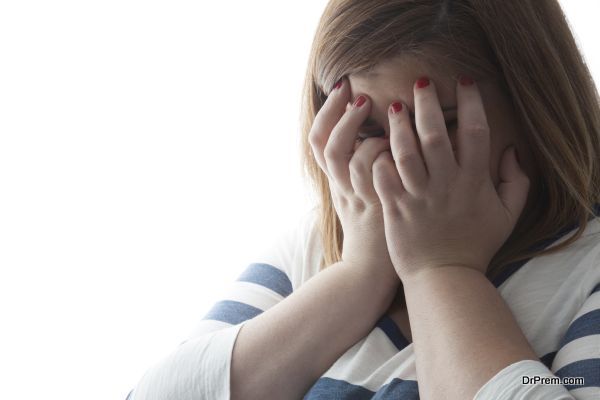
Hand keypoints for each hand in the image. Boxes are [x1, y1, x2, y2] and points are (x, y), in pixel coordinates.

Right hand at [308, 76, 397, 282]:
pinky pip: (370, 172)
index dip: (327, 113)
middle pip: (324, 144)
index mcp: (336, 182)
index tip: (342, 87)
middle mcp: (340, 186)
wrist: (369, 273)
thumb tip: (380, 138)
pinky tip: (395, 141)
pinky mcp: (375, 204)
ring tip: (373, 106)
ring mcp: (356, 195)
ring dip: (355, 127)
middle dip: (336, 113)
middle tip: (353, 90)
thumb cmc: (373, 234)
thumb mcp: (358, 201)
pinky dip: (378, 151)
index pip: (319, 142)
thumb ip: (364, 171)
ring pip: (343, 154)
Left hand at [371, 76, 529, 280]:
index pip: (475, 133)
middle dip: (427, 104)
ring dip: (399, 126)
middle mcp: (445, 185)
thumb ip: (516, 182)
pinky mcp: (395, 209)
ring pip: (405, 152)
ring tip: (394, 108)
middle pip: (435, 135)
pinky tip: (375, 145)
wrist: (445, 278)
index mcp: (474, 182)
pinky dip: (378, 158)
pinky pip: (383, 177)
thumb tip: (513, 151)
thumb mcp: (507, 216)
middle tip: (420, 83)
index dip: (471, 103)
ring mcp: (418, 197)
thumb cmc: (475, 245)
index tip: (465, 81)